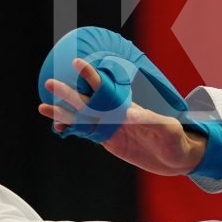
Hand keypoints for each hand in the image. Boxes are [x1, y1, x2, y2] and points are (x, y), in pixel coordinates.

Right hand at [38, 58, 204, 175]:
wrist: (179, 157)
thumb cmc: (177, 139)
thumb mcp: (167, 128)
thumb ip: (149, 120)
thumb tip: (128, 114)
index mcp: (129, 108)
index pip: (107, 90)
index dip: (93, 77)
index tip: (78, 64)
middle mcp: (117, 115)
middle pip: (88, 104)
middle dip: (68, 94)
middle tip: (50, 84)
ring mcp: (112, 128)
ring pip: (83, 120)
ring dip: (64, 114)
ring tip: (43, 107)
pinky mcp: (111, 141)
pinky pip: (88, 134)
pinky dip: (73, 131)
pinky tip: (59, 129)